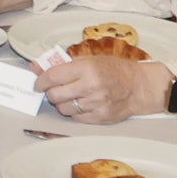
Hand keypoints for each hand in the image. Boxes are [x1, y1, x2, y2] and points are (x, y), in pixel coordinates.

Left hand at [35, 45, 172, 122]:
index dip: (41, 80)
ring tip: (70, 96)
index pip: (53, 76)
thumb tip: (37, 67)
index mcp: (87, 68)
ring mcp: (96, 104)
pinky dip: (74, 112)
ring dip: (62, 103)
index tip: (38, 83)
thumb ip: (63, 64)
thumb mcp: (90, 59)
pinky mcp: (100, 118)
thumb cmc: (115, 70)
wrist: (139, 86)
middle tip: (54, 89)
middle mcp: (91, 87)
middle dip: (50, 92)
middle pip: (55, 95)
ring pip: (64, 109)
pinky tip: (81, 104)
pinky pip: (75, 118)